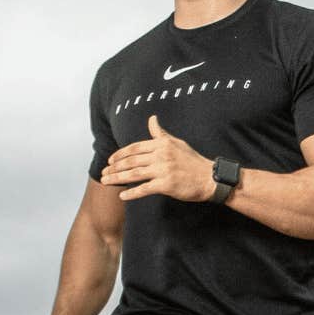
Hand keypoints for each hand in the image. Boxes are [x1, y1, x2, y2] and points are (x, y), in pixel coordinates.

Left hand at [100, 115, 214, 201]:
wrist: (210, 178)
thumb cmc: (193, 161)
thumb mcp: (176, 143)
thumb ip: (160, 133)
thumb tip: (152, 118)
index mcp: (161, 144)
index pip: (135, 148)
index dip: (120, 154)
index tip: (110, 161)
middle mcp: (161, 155)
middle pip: (131, 161)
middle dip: (114, 167)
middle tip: (103, 172)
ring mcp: (163, 170)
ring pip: (134, 174)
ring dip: (117, 178)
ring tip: (106, 182)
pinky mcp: (166, 185)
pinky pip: (144, 189)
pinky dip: (132, 193)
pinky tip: (122, 196)